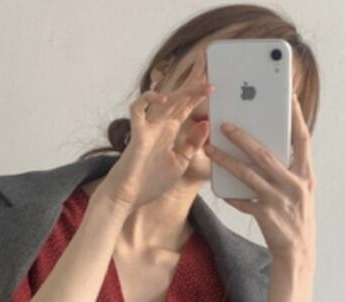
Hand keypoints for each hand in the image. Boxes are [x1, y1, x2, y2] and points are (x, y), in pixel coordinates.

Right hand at [98, 48, 213, 211]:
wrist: (129, 197)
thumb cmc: (151, 182)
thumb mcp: (180, 162)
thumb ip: (192, 144)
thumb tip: (205, 123)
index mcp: (171, 131)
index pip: (187, 106)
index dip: (199, 91)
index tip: (215, 79)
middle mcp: (161, 125)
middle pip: (179, 96)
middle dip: (193, 79)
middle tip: (208, 60)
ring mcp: (149, 127)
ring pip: (165, 99)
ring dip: (184, 89)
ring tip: (203, 81)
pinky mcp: (137, 132)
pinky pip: (138, 108)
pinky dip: (148, 100)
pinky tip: (164, 99)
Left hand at [203, 89, 316, 272]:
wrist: (298, 252)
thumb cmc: (296, 217)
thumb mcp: (299, 191)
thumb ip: (288, 170)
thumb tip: (266, 148)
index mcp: (306, 175)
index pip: (302, 139)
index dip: (296, 117)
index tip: (287, 96)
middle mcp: (294, 184)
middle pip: (265, 154)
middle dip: (243, 137)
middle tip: (225, 123)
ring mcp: (279, 199)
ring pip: (247, 174)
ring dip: (226, 160)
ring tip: (210, 149)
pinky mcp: (265, 214)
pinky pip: (242, 200)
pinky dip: (229, 193)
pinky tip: (218, 186)